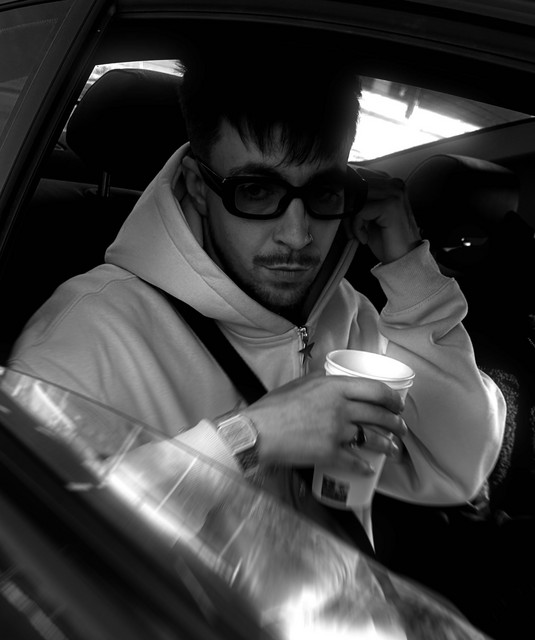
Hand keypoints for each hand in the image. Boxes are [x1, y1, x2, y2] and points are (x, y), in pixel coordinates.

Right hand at [242, 371, 406, 474]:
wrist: (258, 430)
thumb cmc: (274, 407)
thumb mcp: (299, 383)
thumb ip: (320, 380)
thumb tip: (332, 377)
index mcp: (334, 387)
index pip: (374, 389)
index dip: (391, 398)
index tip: (397, 404)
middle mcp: (340, 407)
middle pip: (378, 415)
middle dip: (395, 423)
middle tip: (401, 428)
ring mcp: (336, 431)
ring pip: (371, 438)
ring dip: (387, 445)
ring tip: (393, 448)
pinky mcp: (329, 452)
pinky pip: (353, 460)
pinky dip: (364, 466)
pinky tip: (369, 469)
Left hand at [350, 167, 420, 263]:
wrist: (403, 260)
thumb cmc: (385, 239)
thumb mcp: (368, 214)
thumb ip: (357, 199)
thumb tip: (334, 188)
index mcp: (388, 181)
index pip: (355, 175)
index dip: (344, 196)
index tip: (343, 216)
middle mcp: (393, 183)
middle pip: (353, 185)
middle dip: (345, 208)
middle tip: (349, 229)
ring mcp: (394, 192)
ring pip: (355, 197)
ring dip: (350, 219)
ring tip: (357, 233)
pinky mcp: (390, 205)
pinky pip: (359, 210)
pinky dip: (356, 227)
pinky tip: (365, 238)